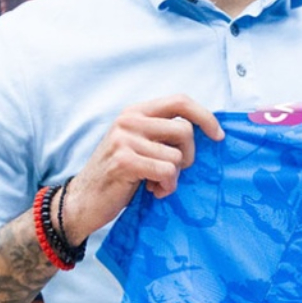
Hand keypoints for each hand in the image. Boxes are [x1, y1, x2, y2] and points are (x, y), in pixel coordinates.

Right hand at [60, 95, 222, 243]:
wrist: (83, 201)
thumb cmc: (120, 175)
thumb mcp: (140, 145)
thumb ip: (163, 133)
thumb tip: (207, 130)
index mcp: (136, 112)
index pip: (180, 101)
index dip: (205, 116)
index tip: (218, 136)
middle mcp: (129, 120)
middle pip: (185, 131)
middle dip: (189, 157)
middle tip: (174, 172)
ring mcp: (124, 139)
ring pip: (177, 156)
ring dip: (174, 177)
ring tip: (156, 183)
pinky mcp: (124, 161)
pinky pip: (167, 171)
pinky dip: (167, 186)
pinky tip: (151, 190)